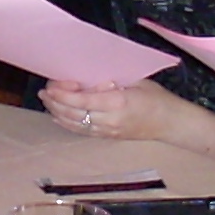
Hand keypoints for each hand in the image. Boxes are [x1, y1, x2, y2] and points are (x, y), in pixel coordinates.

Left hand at [42, 77, 181, 143]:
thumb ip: (109, 80)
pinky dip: (67, 123)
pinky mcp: (108, 136)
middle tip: (45, 91)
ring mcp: (107, 131)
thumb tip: (86, 78)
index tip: (52, 85)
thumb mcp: (134, 81)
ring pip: (75, 124)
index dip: (63, 94)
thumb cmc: (155, 97)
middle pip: (74, 113)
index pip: (82, 100)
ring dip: (57, 112)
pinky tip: (58, 116)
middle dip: (55, 102)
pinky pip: (82, 131)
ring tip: (47, 101)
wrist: (170, 122)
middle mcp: (109, 120)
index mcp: (117, 103)